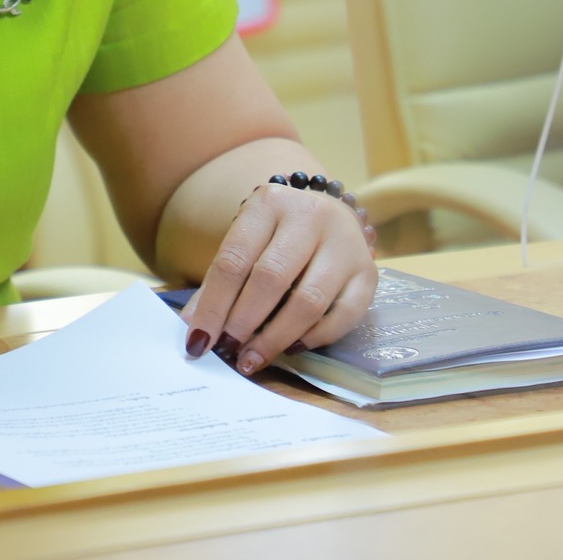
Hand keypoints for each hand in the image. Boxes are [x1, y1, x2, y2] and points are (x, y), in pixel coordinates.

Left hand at [181, 183, 376, 376]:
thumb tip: (194, 328)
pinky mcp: (368, 273)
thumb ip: (220, 282)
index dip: (214, 305)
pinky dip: (314, 338)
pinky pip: (342, 316)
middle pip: (271, 279)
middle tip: (227, 350)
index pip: (234, 259)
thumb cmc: (276, 236)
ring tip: (252, 357)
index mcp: (270, 203)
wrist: (328, 213)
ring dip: (275, 338)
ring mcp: (345, 244)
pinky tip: (291, 347)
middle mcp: (311, 217)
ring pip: (308, 301)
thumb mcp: (244, 242)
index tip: (198, 341)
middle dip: (243, 322)